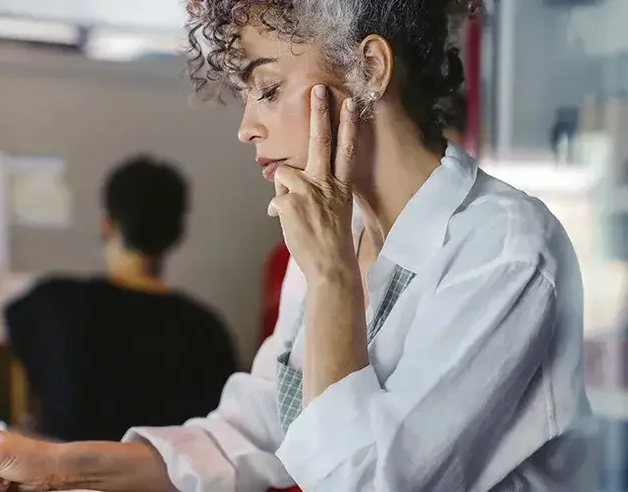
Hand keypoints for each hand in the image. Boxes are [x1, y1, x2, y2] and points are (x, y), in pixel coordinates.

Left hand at [268, 84, 358, 280]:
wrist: (331, 266)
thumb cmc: (333, 241)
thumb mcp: (335, 210)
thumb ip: (318, 191)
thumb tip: (290, 182)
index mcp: (341, 185)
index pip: (347, 149)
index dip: (349, 125)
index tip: (351, 103)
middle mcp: (326, 183)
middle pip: (321, 141)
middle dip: (319, 113)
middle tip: (318, 89)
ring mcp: (307, 191)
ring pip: (284, 173)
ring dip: (284, 189)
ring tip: (294, 211)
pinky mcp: (289, 202)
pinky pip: (275, 199)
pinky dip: (278, 210)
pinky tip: (287, 223)